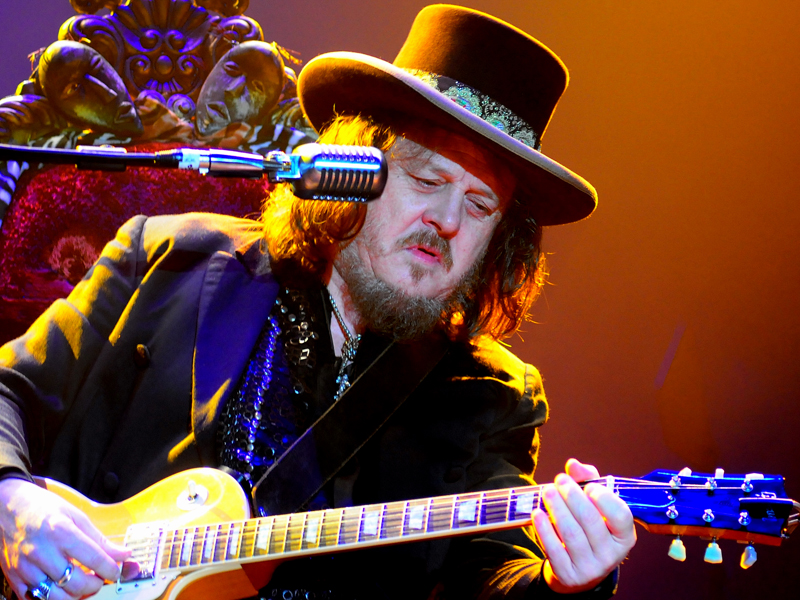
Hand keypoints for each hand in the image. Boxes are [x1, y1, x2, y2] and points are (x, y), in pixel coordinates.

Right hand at [0, 478, 129, 598]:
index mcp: (61, 532)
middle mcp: (41, 552)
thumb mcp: (76, 516)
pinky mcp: (13, 577)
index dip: (111, 569)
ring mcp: (25, 567)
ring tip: (82, 585)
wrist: (7, 507)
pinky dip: (51, 598)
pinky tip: (60, 588)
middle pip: (76, 584)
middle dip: (94, 585)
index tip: (116, 571)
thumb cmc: (43, 508)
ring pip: (56, 597)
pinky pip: (34, 599)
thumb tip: (122, 554)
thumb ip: (99, 539)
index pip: (94, 559)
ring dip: (75, 596)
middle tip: (99, 579)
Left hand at [532, 459, 635, 593]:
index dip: (604, 497)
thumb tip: (573, 464)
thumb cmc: (589, 529)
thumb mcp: (595, 507)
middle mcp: (611, 555)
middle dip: (572, 496)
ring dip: (557, 508)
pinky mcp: (568, 575)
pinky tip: (538, 513)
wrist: (578, 570)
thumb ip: (588, 481)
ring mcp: (590, 568)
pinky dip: (544, 529)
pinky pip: (554, 550)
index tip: (588, 485)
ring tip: (548, 491)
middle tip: (560, 480)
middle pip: (590, 521)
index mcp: (624, 537)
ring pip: (571, 533)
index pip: (621, 515)